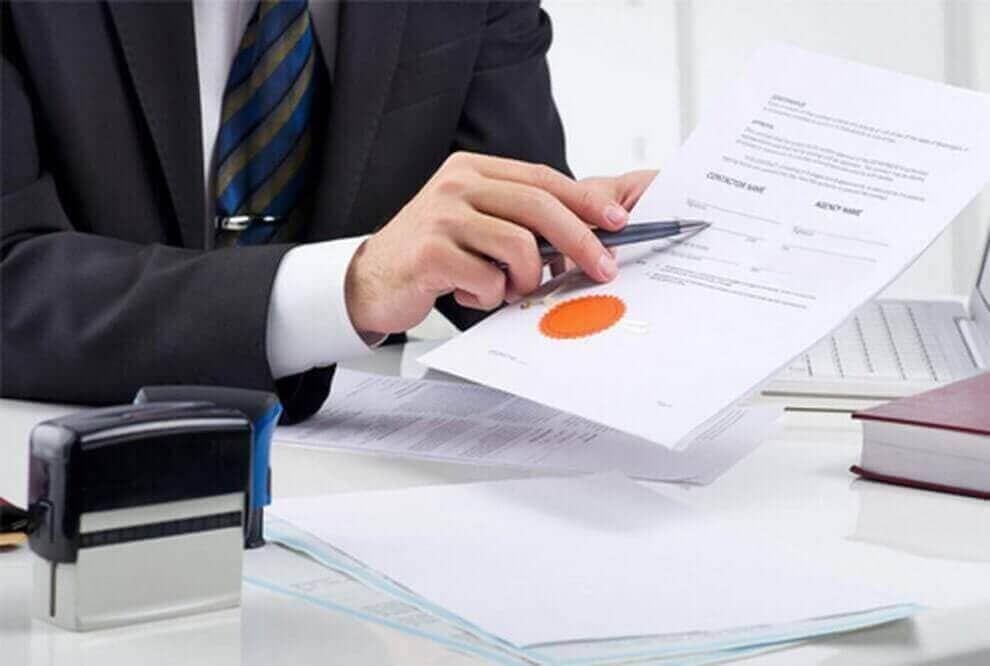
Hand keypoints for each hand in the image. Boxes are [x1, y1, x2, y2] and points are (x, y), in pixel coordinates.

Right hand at [345, 152, 639, 334]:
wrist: (372, 280)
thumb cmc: (431, 253)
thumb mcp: (473, 223)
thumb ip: (517, 219)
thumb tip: (583, 235)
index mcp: (472, 171)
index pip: (542, 178)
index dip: (585, 200)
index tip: (617, 221)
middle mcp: (457, 185)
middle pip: (539, 206)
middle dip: (581, 240)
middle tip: (602, 267)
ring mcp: (442, 216)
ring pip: (519, 246)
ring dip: (525, 279)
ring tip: (507, 289)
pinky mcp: (432, 253)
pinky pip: (488, 280)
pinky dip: (489, 297)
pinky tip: (469, 295)